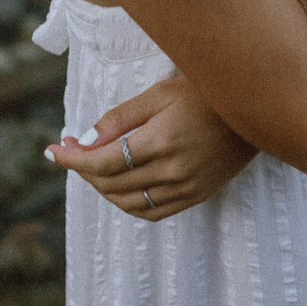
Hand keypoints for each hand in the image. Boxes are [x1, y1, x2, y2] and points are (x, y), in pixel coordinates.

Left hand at [44, 73, 257, 220]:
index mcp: (162, 141)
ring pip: (127, 202)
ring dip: (101, 188)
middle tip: (69, 149)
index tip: (52, 151)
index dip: (72, 160)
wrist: (254, 110)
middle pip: (111, 183)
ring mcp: (186, 187)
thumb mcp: (160, 93)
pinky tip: (118, 186)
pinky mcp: (196, 196)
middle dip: (82, 169)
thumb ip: (121, 118)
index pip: (103, 162)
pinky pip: (151, 212)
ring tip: (91, 166)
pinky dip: (127, 204)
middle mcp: (173, 170)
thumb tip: (85, 141)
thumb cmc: (204, 93)